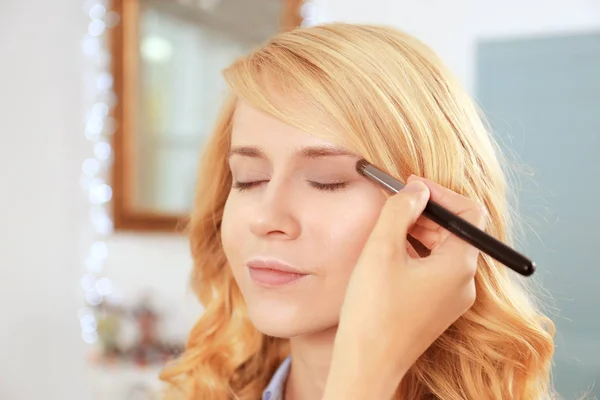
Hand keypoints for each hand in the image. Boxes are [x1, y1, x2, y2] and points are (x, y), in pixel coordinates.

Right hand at [323, 175, 485, 399]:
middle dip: (426, 211)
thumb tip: (415, 190)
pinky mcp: (436, 308)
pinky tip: (390, 251)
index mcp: (459, 265)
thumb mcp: (382, 249)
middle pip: (456, 231)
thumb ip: (400, 210)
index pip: (469, 214)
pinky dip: (417, 252)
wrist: (367, 364)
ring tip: (388, 225)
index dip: (441, 194)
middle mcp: (464, 282)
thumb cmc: (373, 310)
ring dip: (419, 230)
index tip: (410, 187)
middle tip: (395, 201)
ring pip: (444, 250)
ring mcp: (452, 298)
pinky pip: (434, 269)